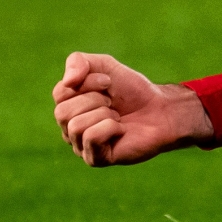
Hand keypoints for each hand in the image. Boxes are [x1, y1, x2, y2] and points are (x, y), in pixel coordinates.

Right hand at [51, 52, 212, 166]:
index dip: (87, 82)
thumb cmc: (132, 91)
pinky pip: (91, 137)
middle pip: (62, 112)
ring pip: (75, 126)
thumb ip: (78, 62)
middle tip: (113, 104)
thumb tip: (67, 81)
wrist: (161, 110)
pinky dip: (110, 127)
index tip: (108, 82)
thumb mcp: (104, 66)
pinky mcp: (95, 159)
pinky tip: (121, 130)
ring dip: (104, 114)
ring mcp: (81, 146)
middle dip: (95, 100)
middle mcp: (69, 129)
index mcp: (68, 107)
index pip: (60, 93)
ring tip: (117, 117)